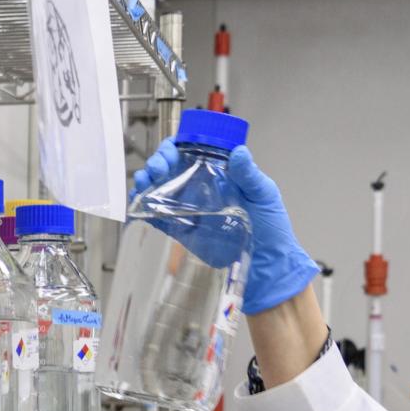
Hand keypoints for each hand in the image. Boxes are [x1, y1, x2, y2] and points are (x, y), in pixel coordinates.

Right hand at [128, 139, 317, 315]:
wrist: (267, 265)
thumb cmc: (271, 227)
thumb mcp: (264, 195)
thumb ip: (250, 175)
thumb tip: (238, 152)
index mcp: (219, 171)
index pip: (191, 150)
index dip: (175, 146)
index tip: (170, 151)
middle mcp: (201, 185)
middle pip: (169, 166)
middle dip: (155, 162)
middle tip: (155, 170)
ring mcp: (189, 207)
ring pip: (159, 188)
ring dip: (145, 182)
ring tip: (142, 184)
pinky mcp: (182, 229)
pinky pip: (158, 216)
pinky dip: (144, 208)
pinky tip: (138, 205)